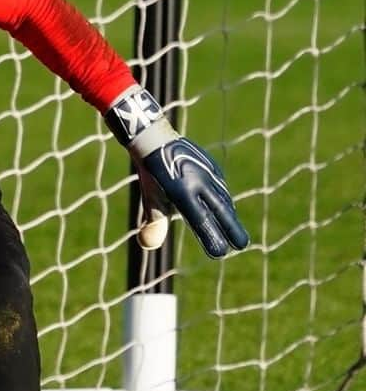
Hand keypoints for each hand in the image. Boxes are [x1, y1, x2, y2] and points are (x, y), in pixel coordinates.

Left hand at [105, 85, 248, 258]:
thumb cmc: (151, 172)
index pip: (199, 220)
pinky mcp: (212, 166)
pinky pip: (221, 188)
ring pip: (223, 199)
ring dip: (230, 217)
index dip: (210, 237)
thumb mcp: (150, 196)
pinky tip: (227, 211)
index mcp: (181, 191)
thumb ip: (153, 221)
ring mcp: (208, 172)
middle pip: (219, 211)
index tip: (219, 253)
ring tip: (236, 234)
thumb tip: (148, 245)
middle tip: (242, 245)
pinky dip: (225, 201)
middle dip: (231, 229)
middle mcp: (198, 181)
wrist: (156, 138)